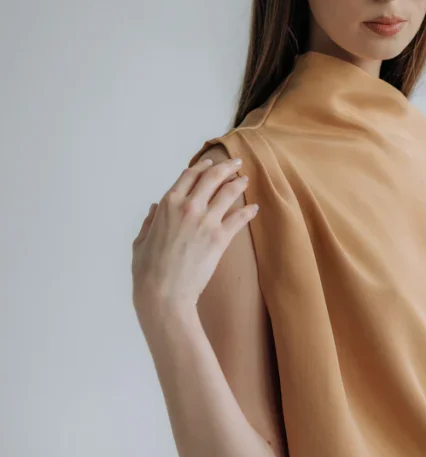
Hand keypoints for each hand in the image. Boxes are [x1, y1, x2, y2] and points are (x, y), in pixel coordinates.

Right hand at [131, 156, 258, 312]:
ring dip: (239, 183)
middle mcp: (188, 206)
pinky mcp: (220, 237)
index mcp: (167, 204)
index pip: (189, 175)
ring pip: (228, 192)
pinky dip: (248, 211)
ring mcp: (205, 220)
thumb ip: (149, 222)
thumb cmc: (148, 271)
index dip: (202, 166)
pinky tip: (254, 208)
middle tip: (236, 164)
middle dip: (227, 167)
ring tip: (245, 180)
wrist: (164, 294)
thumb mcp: (140, 241)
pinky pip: (239, 218)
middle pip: (212, 177)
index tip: (211, 162)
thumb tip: (154, 209)